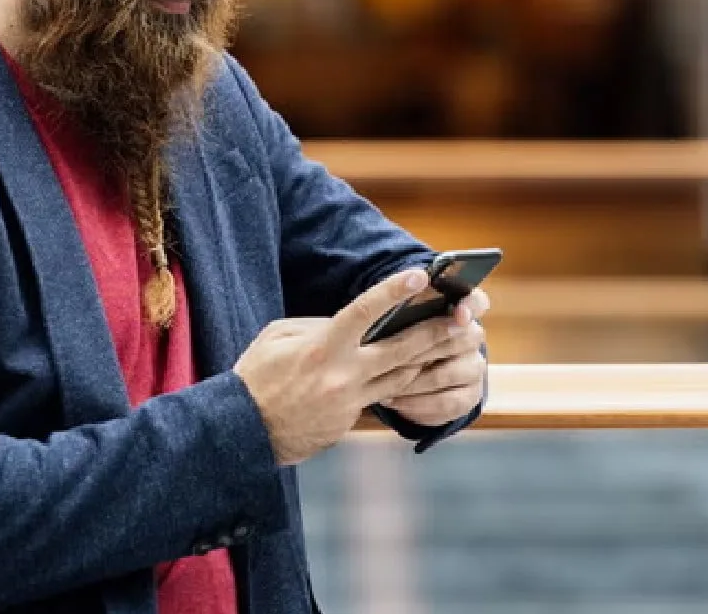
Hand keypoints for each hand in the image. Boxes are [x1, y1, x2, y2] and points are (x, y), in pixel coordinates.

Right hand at [234, 268, 470, 465]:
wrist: (245, 431)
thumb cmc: (257, 376)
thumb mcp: (278, 337)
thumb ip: (318, 325)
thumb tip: (349, 323)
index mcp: (322, 348)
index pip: (365, 312)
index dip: (393, 291)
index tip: (419, 276)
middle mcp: (343, 376)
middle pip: (400, 351)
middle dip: (434, 332)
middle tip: (462, 319)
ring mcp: (350, 402)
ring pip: (401, 378)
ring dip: (429, 360)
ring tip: (454, 344)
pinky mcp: (350, 421)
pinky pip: (380, 397)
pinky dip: (398, 383)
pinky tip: (417, 370)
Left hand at [379, 288, 489, 426]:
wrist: (408, 374)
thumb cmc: (400, 335)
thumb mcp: (399, 318)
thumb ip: (405, 309)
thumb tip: (394, 301)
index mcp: (460, 309)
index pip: (477, 301)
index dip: (470, 307)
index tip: (458, 314)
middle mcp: (473, 336)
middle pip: (463, 340)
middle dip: (426, 348)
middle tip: (394, 355)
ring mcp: (474, 367)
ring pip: (449, 373)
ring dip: (415, 379)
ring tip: (382, 382)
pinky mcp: (469, 396)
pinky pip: (447, 402)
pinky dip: (417, 403)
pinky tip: (393, 400)